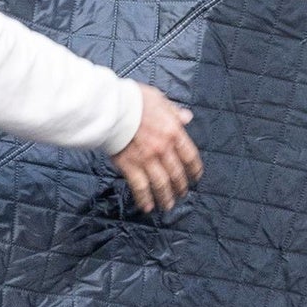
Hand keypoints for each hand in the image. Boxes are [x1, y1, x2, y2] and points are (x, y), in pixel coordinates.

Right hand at [111, 86, 202, 214]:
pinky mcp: (130, 166)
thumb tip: (187, 117)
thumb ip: (174, 111)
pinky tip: (147, 207)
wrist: (110, 107)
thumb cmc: (133, 100)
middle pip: (176, 173)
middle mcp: (163, 148)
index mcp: (173, 131)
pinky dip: (144, 199)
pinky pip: (140, 187)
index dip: (194, 169)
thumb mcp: (159, 99)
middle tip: (182, 194)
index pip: (190, 155)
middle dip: (180, 186)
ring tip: (167, 206)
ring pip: (161, 184)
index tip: (196, 177)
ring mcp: (147, 159)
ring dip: (165, 197)